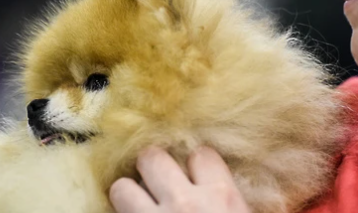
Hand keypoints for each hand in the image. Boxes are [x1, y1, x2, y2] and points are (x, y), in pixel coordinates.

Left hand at [109, 146, 251, 212]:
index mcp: (221, 196)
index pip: (202, 154)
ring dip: (128, 193)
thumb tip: (228, 186)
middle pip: (153, 158)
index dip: (196, 163)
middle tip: (157, 179)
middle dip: (153, 166)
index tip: (194, 172)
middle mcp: (185, 203)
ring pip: (123, 187)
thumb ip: (235, 199)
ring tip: (135, 201)